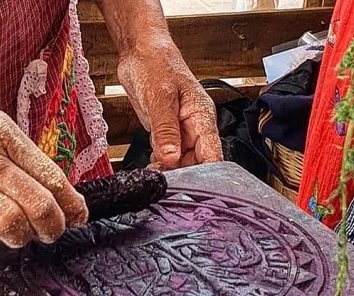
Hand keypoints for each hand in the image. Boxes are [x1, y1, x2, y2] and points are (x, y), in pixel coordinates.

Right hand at [0, 68, 87, 276]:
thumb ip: (13, 147)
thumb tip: (46, 179)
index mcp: (0, 134)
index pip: (49, 176)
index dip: (70, 202)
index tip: (77, 215)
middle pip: (35, 202)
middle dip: (53, 225)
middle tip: (53, 232)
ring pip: (3, 219)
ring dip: (21, 236)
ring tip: (21, 237)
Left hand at [117, 42, 221, 168]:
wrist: (140, 52)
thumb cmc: (156, 64)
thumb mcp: (160, 98)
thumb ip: (165, 130)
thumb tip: (171, 158)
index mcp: (202, 116)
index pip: (213, 154)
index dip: (206, 173)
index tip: (189, 184)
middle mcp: (194, 126)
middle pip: (198, 163)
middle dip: (182, 174)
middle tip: (162, 177)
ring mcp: (180, 131)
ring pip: (181, 162)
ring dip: (169, 170)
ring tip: (155, 172)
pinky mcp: (165, 133)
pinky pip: (167, 155)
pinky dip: (159, 163)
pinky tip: (151, 164)